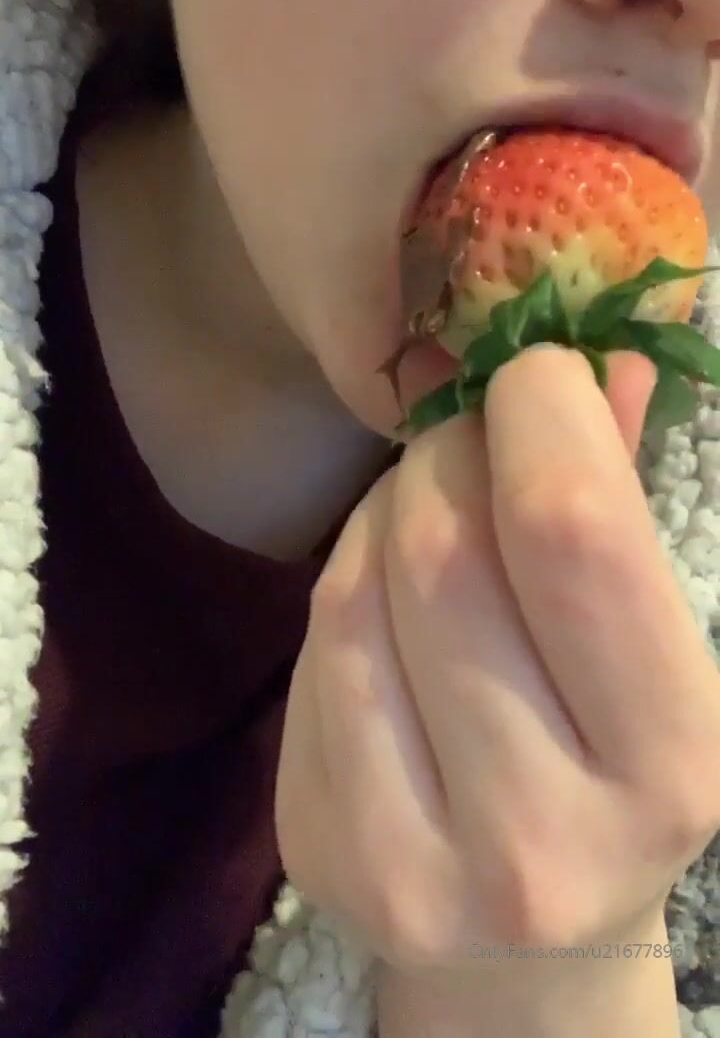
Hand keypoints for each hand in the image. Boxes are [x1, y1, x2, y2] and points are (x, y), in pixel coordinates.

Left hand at [275, 345, 719, 979]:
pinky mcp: (321, 848)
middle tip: (469, 431)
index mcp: (668, 768)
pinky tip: (385, 585)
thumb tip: (589, 359)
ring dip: (386, 505)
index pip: (573, 538)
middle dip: (450, 450)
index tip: (534, 372)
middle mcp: (540, 836)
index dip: (539, 416)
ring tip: (427, 498)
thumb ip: (621, 504)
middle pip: (444, 552)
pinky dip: (346, 578)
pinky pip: (314, 649)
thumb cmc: (611, 767)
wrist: (525, 945)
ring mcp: (413, 859)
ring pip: (359, 591)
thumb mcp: (652, 651)